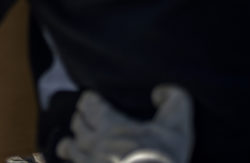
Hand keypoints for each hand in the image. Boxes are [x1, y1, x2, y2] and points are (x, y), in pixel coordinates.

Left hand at [57, 85, 192, 162]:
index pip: (89, 103)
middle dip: (80, 120)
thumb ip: (173, 98)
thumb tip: (157, 92)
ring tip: (72, 142)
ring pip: (71, 148)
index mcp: (111, 124)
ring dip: (72, 143)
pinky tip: (78, 162)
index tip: (91, 100)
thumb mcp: (178, 124)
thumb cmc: (164, 158)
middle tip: (83, 118)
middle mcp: (95, 143)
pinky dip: (75, 162)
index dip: (90, 100)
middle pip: (78, 125)